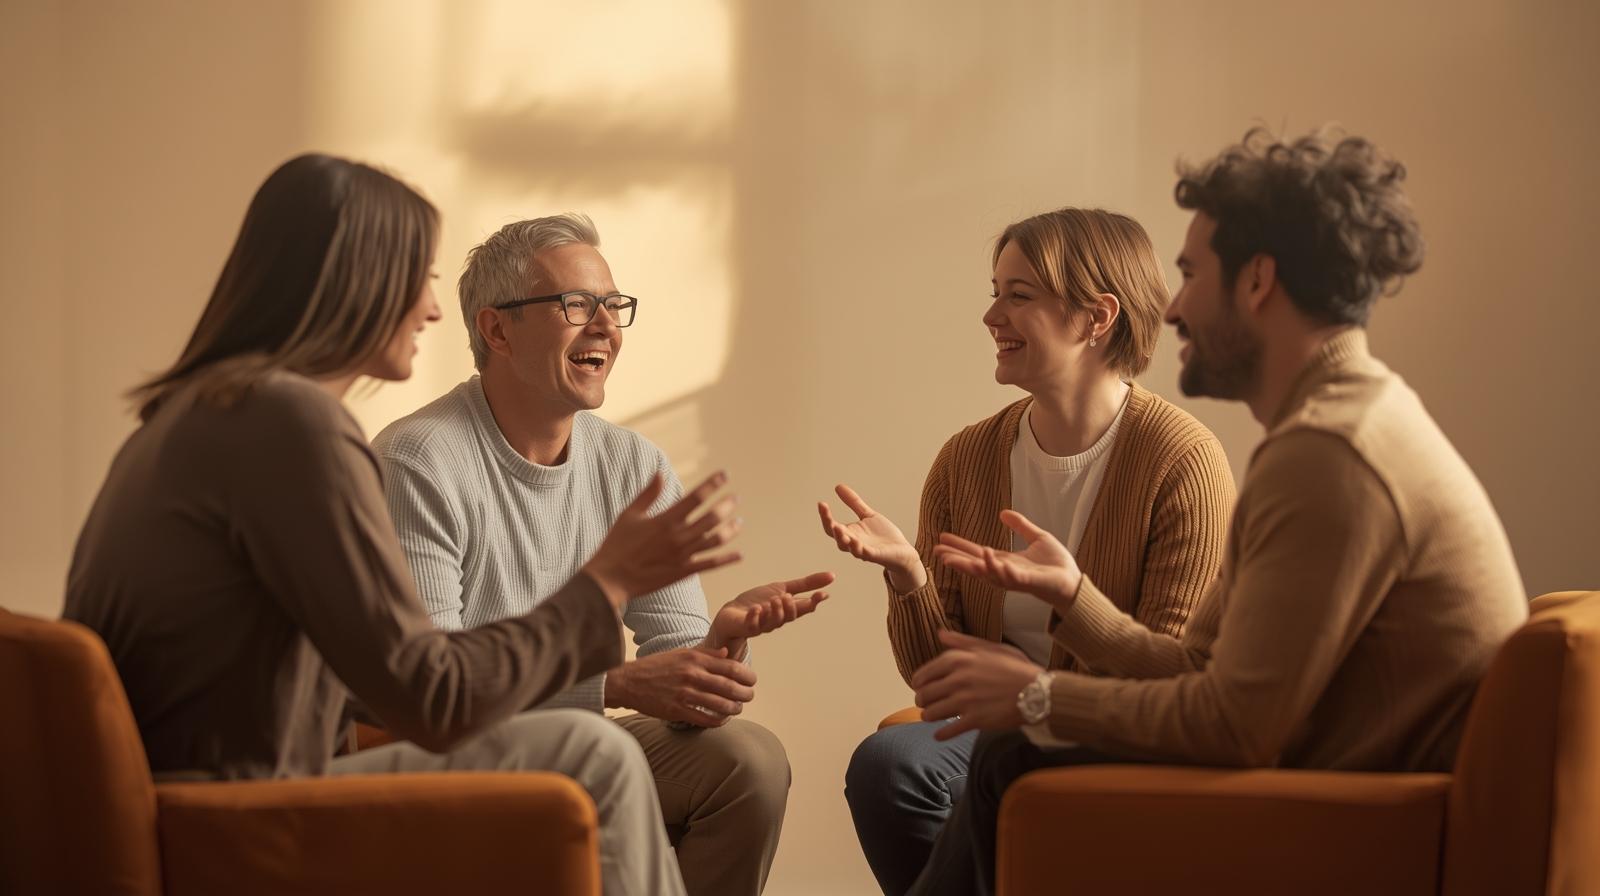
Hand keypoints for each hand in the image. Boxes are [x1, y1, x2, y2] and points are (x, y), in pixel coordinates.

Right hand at [583, 471, 741, 608]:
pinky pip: (711, 564)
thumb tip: (660, 472)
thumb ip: (648, 493)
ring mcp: (683, 555)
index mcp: (665, 519)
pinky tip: (739, 554)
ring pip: (716, 540)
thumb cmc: (616, 544)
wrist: (610, 578)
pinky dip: (727, 559)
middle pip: (712, 517)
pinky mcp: (683, 572)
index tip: (724, 475)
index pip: (696, 497)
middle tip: (735, 498)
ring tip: (740, 521)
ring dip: (731, 529)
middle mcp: (678, 536)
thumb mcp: (629, 514)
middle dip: (726, 505)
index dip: (713, 484)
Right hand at [604, 645, 758, 727]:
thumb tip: (727, 653)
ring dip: (734, 709)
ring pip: (720, 705)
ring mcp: (685, 694)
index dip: (747, 675)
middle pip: (730, 687)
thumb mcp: (681, 653)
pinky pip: (705, 719)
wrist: (628, 681)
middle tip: (750, 696)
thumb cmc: (656, 666)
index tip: (752, 680)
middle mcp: (692, 675)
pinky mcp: (677, 710)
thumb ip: (706, 653)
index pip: (731, 667)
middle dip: (745, 694)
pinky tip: (722, 720)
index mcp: (695, 659)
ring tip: (738, 708)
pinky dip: (718, 721)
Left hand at [706, 571, 834, 659]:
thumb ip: (805, 584)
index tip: (822, 594)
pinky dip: (755, 617)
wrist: (732, 612)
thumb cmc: (758, 601)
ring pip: (773, 623)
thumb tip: (832, 576)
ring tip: (774, 600)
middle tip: (787, 597)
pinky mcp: (746, 626)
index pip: (804, 608)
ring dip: (775, 611)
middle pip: (790, 617)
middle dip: (791, 608)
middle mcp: (776, 619)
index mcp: (786, 610)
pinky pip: (752, 625)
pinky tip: (756, 609)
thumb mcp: (782, 588)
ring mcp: (761, 624)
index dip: (813, 602)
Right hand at [817, 483, 924, 590]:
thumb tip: (838, 486)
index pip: (832, 526)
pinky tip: (856, 542)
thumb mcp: (868, 514)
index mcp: (850, 533)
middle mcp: (853, 542)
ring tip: (838, 528)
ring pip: (848, 547)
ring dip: (842, 539)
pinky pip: (865, 553)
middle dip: (831, 527)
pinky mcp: (875, 556)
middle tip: (827, 516)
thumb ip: (854, 502)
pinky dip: (859, 549)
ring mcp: (863, 550)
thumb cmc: (883, 535)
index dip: (825, 516)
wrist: (902, 550)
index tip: (821, 503)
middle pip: (837, 537)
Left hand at [911, 630, 1042, 740]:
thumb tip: (940, 634)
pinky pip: (948, 731)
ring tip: (933, 717)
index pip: (924, 674)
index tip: (919, 688)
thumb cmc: (1015, 667)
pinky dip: (941, 734)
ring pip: (931, 714)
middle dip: (922, 701)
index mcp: (959, 660)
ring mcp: (965, 701)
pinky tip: (940, 735)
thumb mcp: (990, 647)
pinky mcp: (974, 720)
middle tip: (925, 704)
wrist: (1037, 692)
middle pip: (924, 695)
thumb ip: (962, 642)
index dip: (918, 683)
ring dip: (929, 717)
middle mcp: (958, 679)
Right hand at [931, 509, 1081, 612]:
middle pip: (975, 565)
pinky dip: (998, 567)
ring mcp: (1014, 578)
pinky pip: (1010, 575)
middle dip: (956, 559)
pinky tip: (988, 556)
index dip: (960, 546)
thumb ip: (1020, 526)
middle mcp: (1005, 572)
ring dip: (970, 565)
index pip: (977, 553)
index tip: (942, 538)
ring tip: (951, 559)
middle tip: (936, 552)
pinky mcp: (1028, 581)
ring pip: (987, 573)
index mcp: (1005, 561)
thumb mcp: (1037, 538)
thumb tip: (1003, 513)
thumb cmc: (1056, 564)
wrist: (1074, 580)